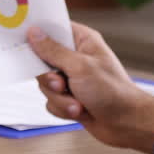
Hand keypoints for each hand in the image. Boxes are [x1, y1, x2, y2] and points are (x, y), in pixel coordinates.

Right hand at [29, 22, 153, 153]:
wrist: (127, 124)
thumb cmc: (113, 91)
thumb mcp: (80, 67)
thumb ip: (53, 51)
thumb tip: (34, 33)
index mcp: (82, 40)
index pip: (52, 29)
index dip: (37, 35)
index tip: (25, 42)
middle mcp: (75, 58)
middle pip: (43, 62)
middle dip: (50, 79)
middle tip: (61, 84)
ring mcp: (72, 79)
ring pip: (46, 85)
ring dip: (60, 98)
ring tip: (78, 103)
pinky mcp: (70, 97)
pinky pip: (51, 101)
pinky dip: (63, 108)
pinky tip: (80, 111)